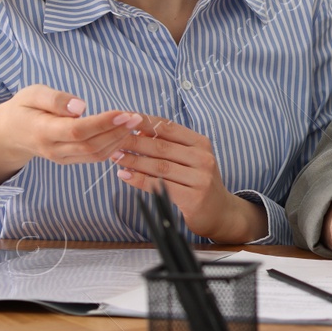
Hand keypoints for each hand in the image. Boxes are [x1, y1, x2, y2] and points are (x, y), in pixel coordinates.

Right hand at [0, 86, 144, 184]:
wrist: (9, 133)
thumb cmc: (23, 108)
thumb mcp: (32, 94)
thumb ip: (55, 99)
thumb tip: (81, 107)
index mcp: (42, 131)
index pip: (78, 130)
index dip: (103, 123)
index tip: (123, 113)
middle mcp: (53, 149)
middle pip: (91, 145)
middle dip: (117, 132)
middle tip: (136, 117)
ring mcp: (62, 158)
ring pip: (96, 155)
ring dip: (119, 141)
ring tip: (134, 124)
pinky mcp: (69, 160)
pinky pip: (94, 157)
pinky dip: (113, 147)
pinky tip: (123, 134)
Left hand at [112, 117, 264, 242]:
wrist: (219, 211)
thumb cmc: (198, 182)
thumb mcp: (189, 159)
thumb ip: (168, 146)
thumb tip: (137, 132)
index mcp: (200, 143)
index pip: (168, 127)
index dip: (144, 122)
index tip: (123, 118)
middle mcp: (203, 158)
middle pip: (161, 147)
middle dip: (133, 142)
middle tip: (112, 139)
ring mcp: (200, 178)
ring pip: (159, 166)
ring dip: (133, 160)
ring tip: (115, 157)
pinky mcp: (194, 197)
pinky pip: (160, 186)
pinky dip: (139, 180)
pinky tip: (125, 176)